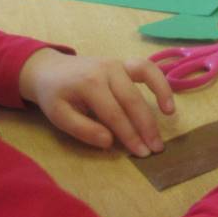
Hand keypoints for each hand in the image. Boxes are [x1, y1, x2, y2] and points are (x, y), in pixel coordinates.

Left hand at [19, 49, 174, 155]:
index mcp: (89, 83)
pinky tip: (167, 98)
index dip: (129, 135)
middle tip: (156, 148)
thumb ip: (83, 129)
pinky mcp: (124, 63)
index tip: (141, 153)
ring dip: (160, 97)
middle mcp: (107, 70)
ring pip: (145, 79)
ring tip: (168, 117)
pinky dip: (160, 81)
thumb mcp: (59, 116)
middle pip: (132, 100)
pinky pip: (147, 68)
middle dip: (146, 126)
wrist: (49, 69)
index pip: (114, 114)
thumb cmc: (55, 95)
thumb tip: (109, 142)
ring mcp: (117, 63)